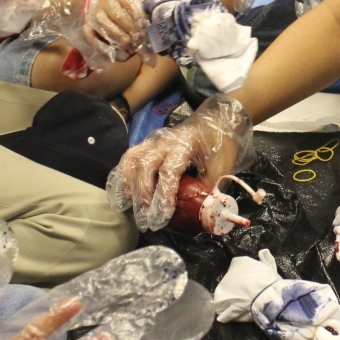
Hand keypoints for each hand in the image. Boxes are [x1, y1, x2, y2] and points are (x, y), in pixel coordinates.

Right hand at [84, 0, 149, 59]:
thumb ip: (145, 4)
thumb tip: (155, 19)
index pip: (131, 4)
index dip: (140, 18)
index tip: (148, 29)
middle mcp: (105, 1)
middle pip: (118, 16)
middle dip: (131, 30)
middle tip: (141, 41)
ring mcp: (94, 13)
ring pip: (104, 26)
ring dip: (118, 38)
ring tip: (130, 47)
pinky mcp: (87, 23)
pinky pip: (90, 36)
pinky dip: (100, 46)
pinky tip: (113, 53)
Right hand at [106, 95, 251, 230]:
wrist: (217, 119)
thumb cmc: (220, 143)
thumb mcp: (221, 166)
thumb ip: (208, 188)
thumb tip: (199, 214)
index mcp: (184, 144)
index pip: (169, 171)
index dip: (164, 195)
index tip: (162, 216)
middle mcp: (164, 141)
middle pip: (144, 166)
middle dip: (142, 195)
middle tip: (144, 220)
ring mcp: (153, 141)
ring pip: (131, 160)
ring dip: (126, 184)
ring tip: (124, 207)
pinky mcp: (147, 144)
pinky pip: (128, 158)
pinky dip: (120, 175)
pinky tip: (118, 193)